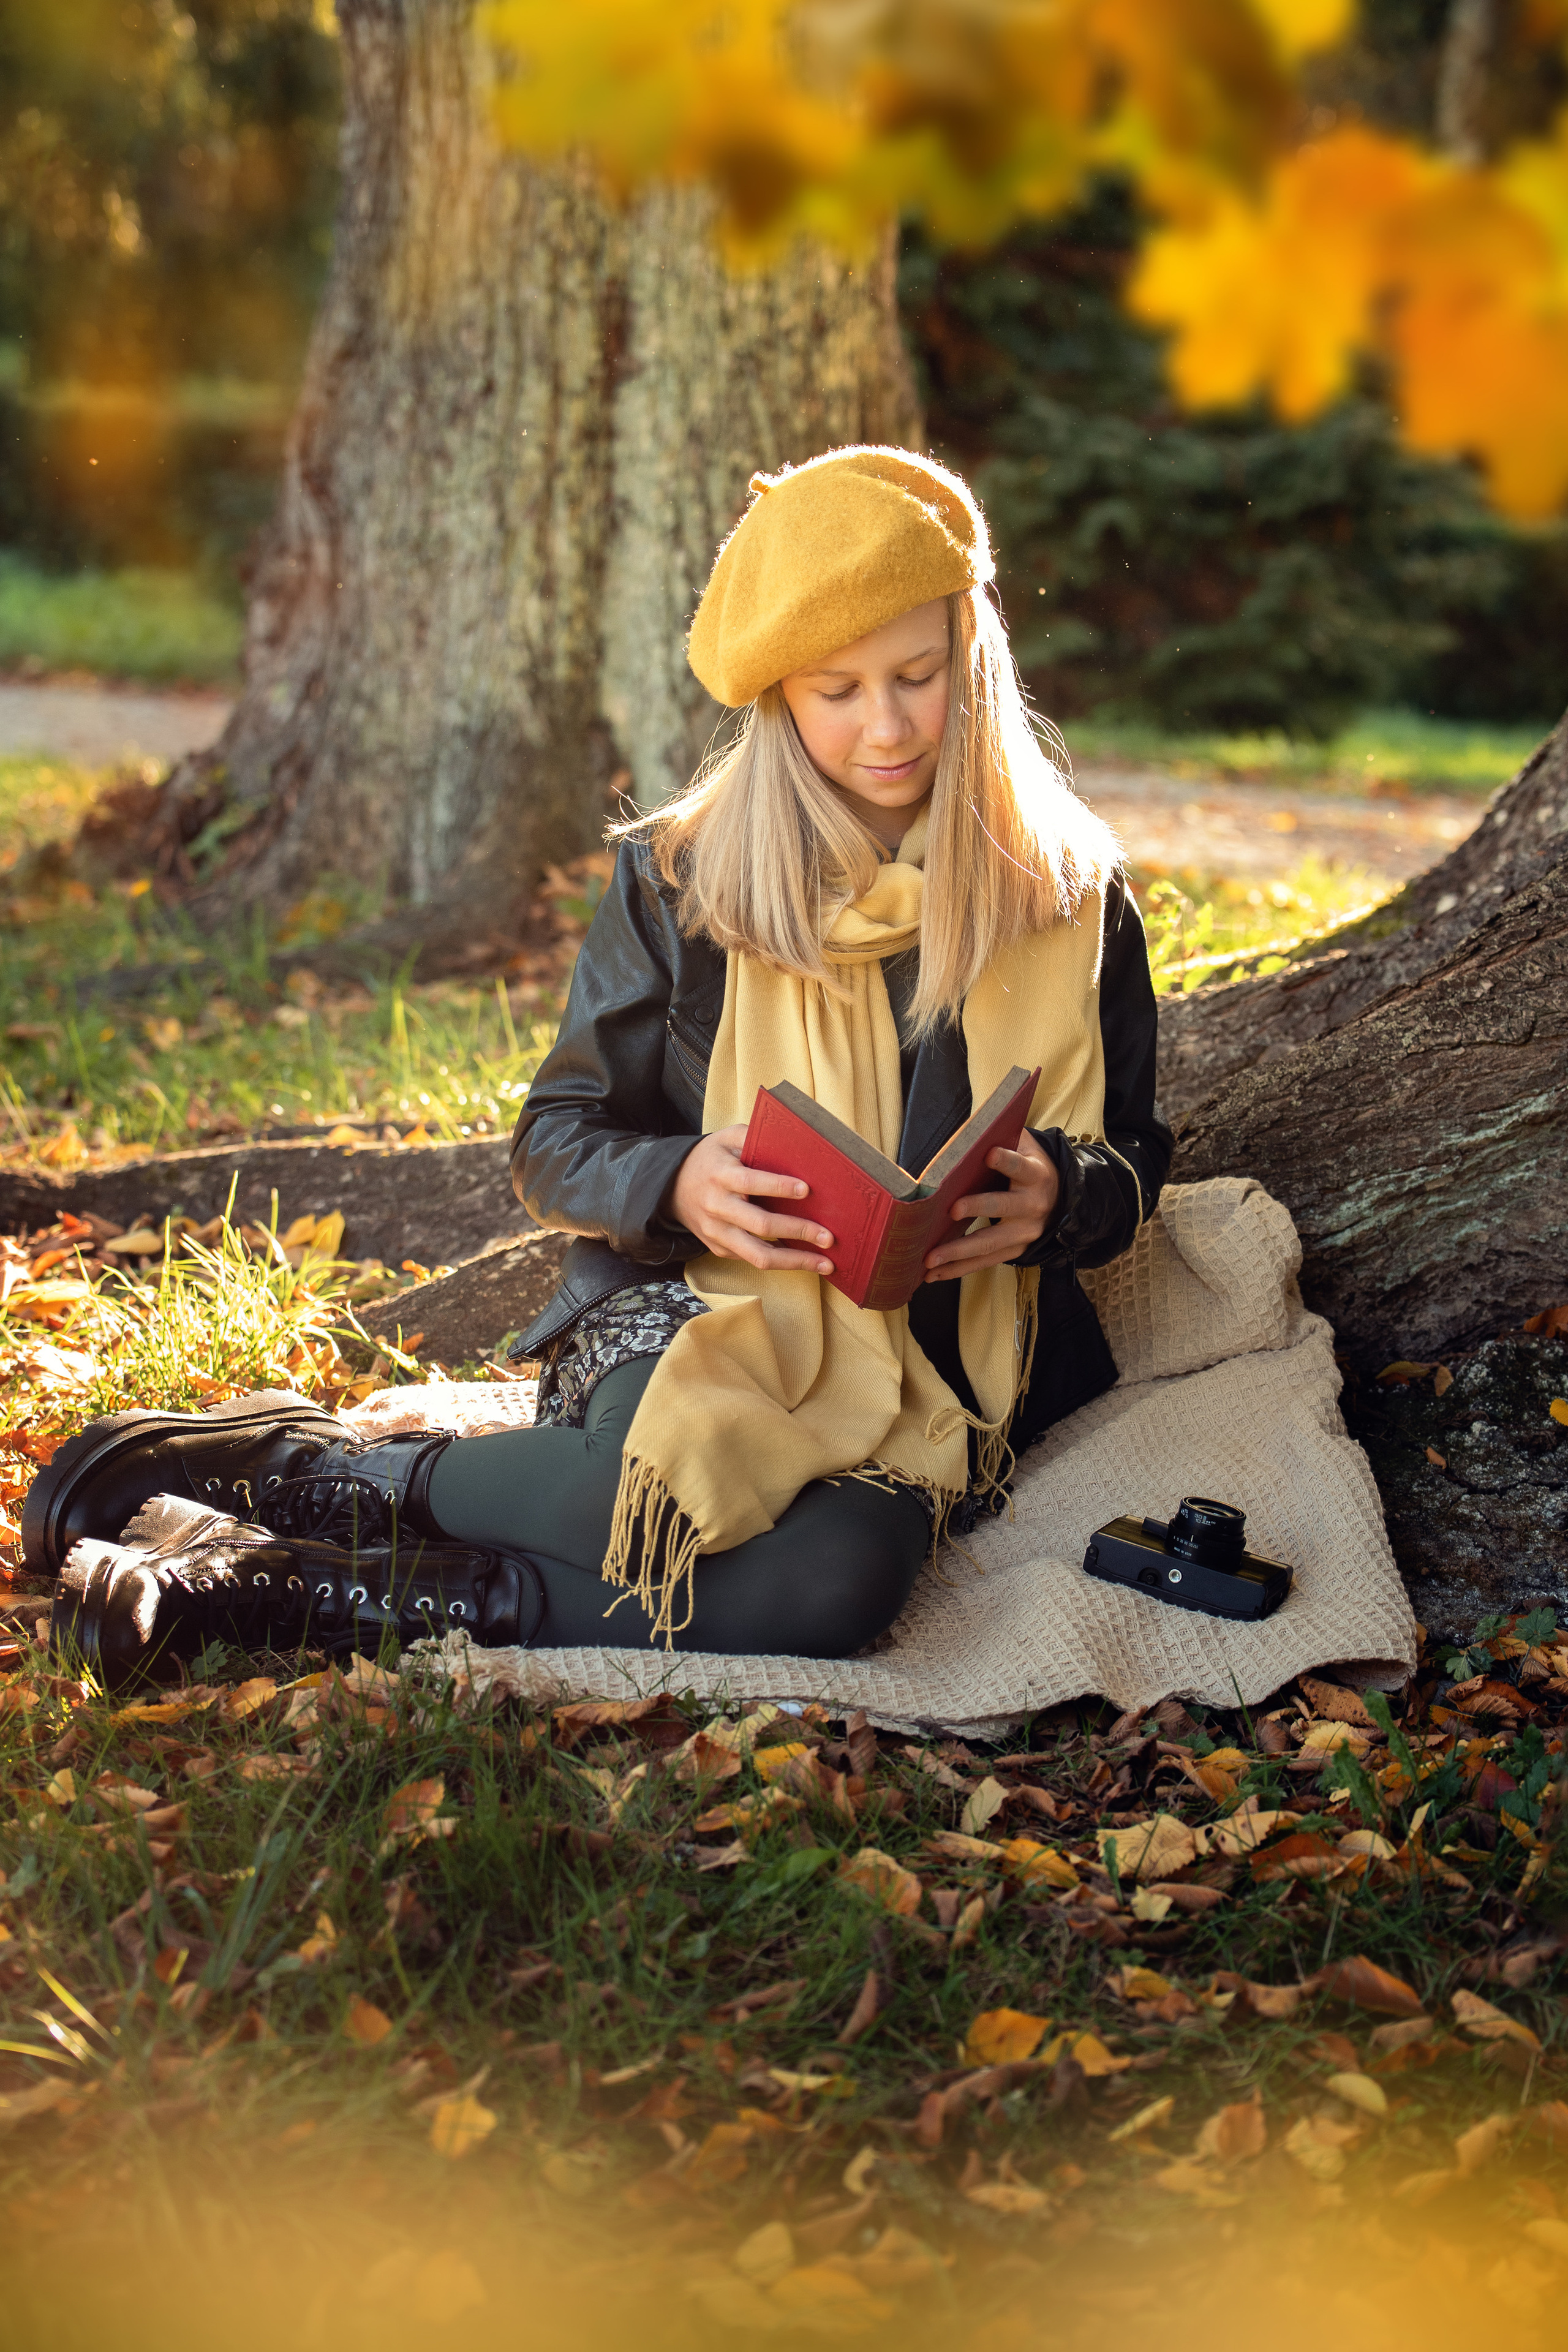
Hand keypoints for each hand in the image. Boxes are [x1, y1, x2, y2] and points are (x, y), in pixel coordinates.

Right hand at [670, 1125, 835, 1273]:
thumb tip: (790, 1143)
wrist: (671, 1187)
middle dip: (797, 1230)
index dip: (777, 1187)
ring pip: (757, 1255)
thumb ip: (752, 1137)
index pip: (750, 1182)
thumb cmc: (710, 1159)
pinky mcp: (719, 1249)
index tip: (806, 1190)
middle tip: (828, 1237)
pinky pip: (752, 1259)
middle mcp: (717, 1207)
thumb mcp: (725, 1138)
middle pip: (760, 1224)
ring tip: (825, 1263)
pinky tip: (805, 1259)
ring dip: (795, 1261)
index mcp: (720, 1175)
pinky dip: (781, 1261)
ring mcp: (717, 1232)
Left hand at [923, 1128, 1058, 1281]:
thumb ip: (1002, 1136)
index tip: (990, 1154)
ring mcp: (1024, 1232)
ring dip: (958, 1253)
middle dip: (978, 1208)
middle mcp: (1032, 1205)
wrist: (1060, 1199)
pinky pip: (985, 1261)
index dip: (1006, 1161)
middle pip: (1003, 1207)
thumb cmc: (1029, 1167)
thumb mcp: (1024, 1147)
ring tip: (930, 1259)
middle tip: (953, 1210)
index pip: (1019, 1165)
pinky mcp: (1016, 1250)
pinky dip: (958, 1269)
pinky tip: (934, 1274)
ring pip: (990, 1243)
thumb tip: (967, 1131)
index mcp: (1035, 1174)